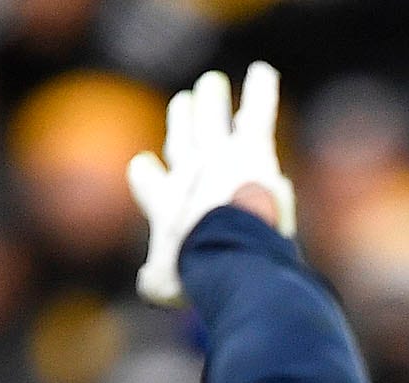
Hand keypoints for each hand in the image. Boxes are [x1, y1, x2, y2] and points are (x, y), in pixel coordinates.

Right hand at [126, 64, 295, 305]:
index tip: (147, 168)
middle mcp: (188, 170)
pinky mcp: (252, 149)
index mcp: (163, 200)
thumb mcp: (167, 286)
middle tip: (184, 104)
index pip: (145, 173)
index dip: (146, 173)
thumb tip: (148, 283)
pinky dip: (261, 91)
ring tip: (212, 85)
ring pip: (211, 116)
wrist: (230, 254)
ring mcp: (220, 154)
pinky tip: (263, 72)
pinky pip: (257, 112)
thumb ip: (155, 281)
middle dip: (182, 121)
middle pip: (181, 136)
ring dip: (211, 100)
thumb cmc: (197, 273)